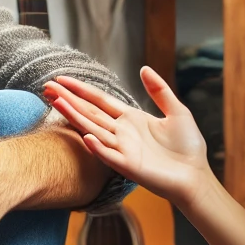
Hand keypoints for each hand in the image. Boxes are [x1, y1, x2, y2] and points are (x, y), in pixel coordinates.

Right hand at [43, 66, 209, 206]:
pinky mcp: (129, 166)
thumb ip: (160, 91)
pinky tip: (85, 136)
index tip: (62, 79)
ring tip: (57, 102)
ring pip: (93, 130)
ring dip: (75, 116)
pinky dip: (97, 147)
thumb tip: (144, 68)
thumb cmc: (188, 147)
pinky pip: (109, 155)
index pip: (100, 101)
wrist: (196, 175)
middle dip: (69, 99)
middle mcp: (122, 133)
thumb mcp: (177, 111)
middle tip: (47, 86)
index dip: (81, 89)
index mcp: (131, 119)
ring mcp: (123, 150)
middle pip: (90, 112)